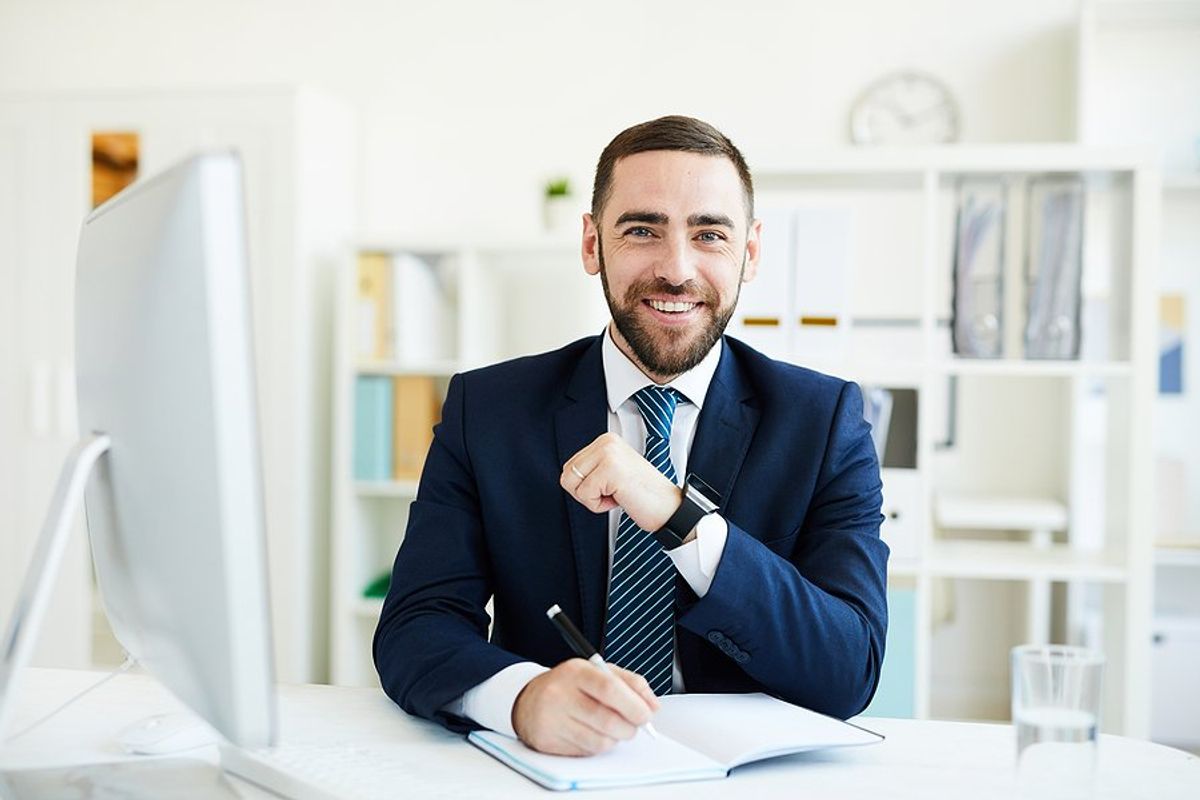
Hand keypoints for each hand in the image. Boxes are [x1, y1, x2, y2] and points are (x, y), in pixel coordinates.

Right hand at [511, 659, 659, 755]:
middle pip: (607, 720)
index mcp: (575, 672)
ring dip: (615, 739)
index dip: (634, 705)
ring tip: (612, 728)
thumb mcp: (597, 672)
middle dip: (630, 727)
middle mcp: (560, 694)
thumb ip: (630, 684)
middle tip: (635, 725)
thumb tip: (653, 705)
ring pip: (600, 741)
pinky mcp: (548, 742)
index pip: (609, 688)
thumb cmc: (569, 686)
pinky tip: (592, 733)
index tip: (646, 714)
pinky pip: (586, 752)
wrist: (529, 700)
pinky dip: (598, 746)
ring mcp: (552, 720)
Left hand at [561, 433, 681, 531]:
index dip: (586, 487)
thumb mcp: (613, 472)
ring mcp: (608, 453)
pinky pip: (584, 495)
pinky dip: (600, 506)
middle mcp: (606, 441)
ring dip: (592, 499)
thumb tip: (566, 474)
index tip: (612, 487)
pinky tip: (621, 498)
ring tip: (617, 494)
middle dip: (586, 493)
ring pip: (571, 484)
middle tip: (614, 493)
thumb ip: (592, 468)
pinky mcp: (610, 469)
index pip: (569, 467)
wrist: (669, 508)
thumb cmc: (642, 495)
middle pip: (567, 475)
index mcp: (606, 440)